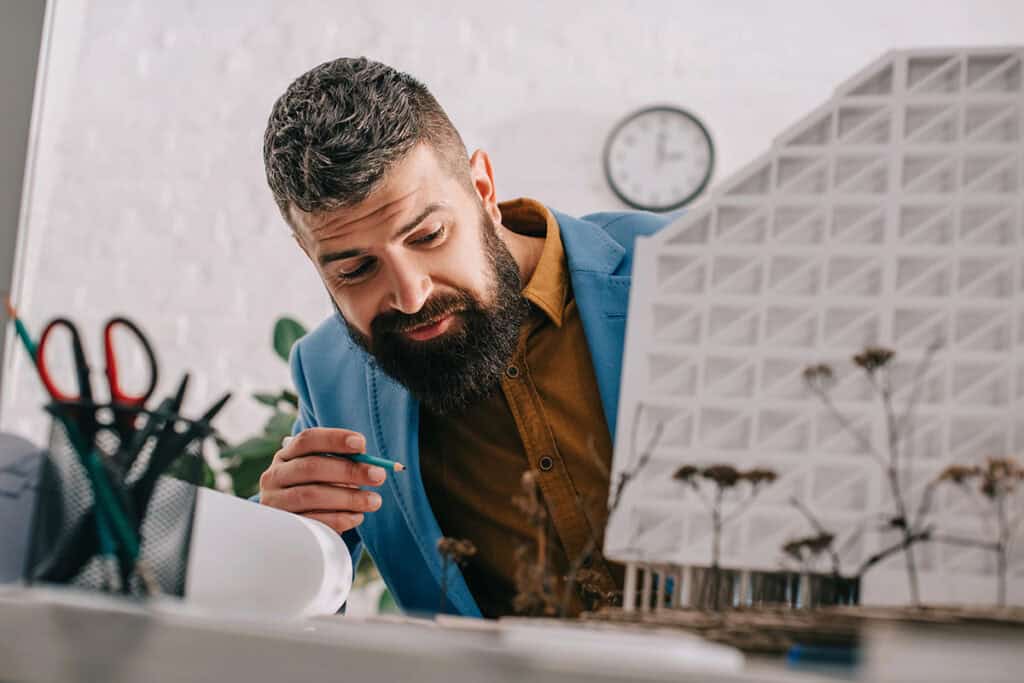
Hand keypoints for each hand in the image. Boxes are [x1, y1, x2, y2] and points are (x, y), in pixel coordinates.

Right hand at [258, 427, 386, 533]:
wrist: (289, 528)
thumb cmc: (315, 490)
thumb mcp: (323, 473)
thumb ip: (342, 464)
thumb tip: (370, 464)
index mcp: (287, 455)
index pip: (308, 439)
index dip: (335, 439)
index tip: (361, 444)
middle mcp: (276, 475)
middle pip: (311, 467)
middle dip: (349, 471)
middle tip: (379, 476)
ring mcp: (275, 501)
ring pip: (312, 495)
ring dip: (348, 498)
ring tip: (374, 500)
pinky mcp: (283, 526)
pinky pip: (312, 521)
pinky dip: (339, 518)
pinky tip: (357, 517)